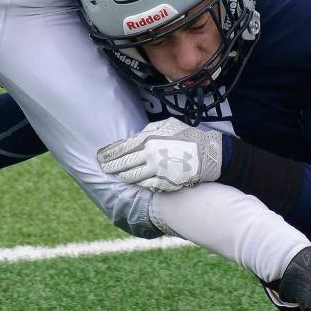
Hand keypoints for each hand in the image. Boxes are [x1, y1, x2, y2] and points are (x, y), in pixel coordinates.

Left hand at [97, 117, 222, 191]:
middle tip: (103, 167)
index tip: (101, 155)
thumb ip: (150, 130)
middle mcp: (150, 155)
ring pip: (131, 177)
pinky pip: (144, 185)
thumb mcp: (168, 125)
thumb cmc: (189, 136)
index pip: (123, 147)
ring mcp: (156, 171)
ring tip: (117, 175)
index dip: (110, 153)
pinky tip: (133, 183)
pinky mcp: (163, 183)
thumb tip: (135, 137)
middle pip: (124, 163)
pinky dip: (137, 184)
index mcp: (150, 138)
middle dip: (111, 166)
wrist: (209, 154)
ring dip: (122, 176)